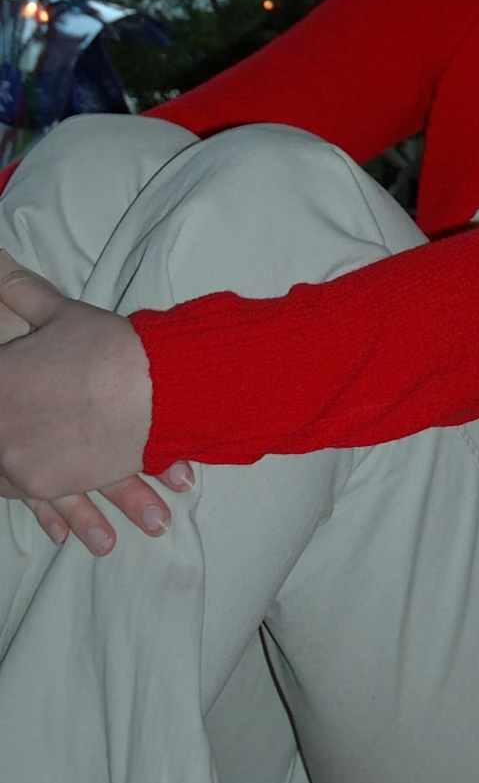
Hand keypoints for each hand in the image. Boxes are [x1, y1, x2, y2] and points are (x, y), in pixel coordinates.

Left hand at [0, 253, 156, 542]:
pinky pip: (36, 500)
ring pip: (1, 475)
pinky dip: (50, 509)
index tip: (4, 400)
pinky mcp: (47, 486)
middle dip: (3, 434)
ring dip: (16, 474)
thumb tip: (2, 266)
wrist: (158, 387)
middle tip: (13, 432)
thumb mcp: (61, 314)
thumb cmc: (108, 346)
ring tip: (33, 474)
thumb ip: (24, 293)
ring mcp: (17, 462)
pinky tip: (57, 517)